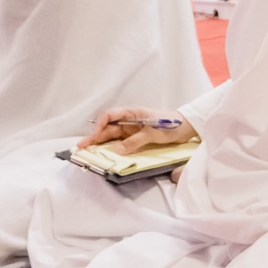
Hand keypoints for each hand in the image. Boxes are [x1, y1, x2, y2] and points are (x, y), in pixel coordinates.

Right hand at [79, 107, 195, 152]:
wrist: (187, 127)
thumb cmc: (171, 124)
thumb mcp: (153, 133)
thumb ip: (135, 141)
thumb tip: (117, 150)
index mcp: (132, 113)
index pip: (109, 116)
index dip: (99, 126)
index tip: (94, 137)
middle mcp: (129, 120)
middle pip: (107, 128)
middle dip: (94, 137)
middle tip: (81, 148)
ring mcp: (132, 130)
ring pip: (112, 136)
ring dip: (100, 144)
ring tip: (87, 152)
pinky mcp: (136, 138)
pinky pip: (120, 143)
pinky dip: (112, 148)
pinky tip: (104, 155)